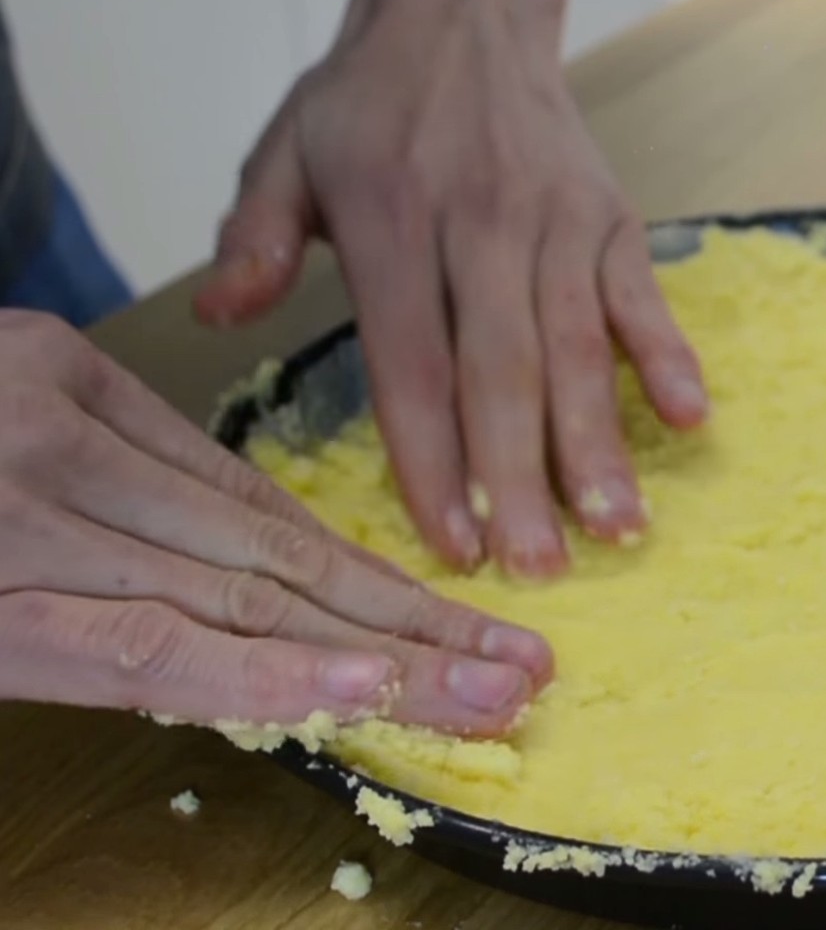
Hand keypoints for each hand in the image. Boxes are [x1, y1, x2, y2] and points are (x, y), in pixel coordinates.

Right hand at [0, 310, 551, 734]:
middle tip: (522, 665)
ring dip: (379, 655)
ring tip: (486, 693)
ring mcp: (33, 523)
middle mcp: (73, 448)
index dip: (372, 572)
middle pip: (280, 553)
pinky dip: (257, 672)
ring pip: (243, 599)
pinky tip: (358, 685)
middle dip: (414, 621)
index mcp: (79, 386)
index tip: (463, 618)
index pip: (260, 503)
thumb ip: (105, 464)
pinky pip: (143, 646)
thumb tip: (224, 542)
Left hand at [194, 0, 708, 577]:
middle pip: (503, 372)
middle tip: (540, 570)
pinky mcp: (608, 214)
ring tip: (617, 528)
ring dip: (600, 441)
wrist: (465, 8)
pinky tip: (690, 420)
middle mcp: (478, 224)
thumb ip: (251, 237)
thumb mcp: (285, 151)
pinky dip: (668, 352)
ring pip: (580, 346)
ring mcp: (554, 220)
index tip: (452, 543)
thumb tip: (217, 320)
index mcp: (389, 221)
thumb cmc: (369, 99)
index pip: (412, 365)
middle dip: (522, 477)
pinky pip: (642, 292)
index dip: (432, 460)